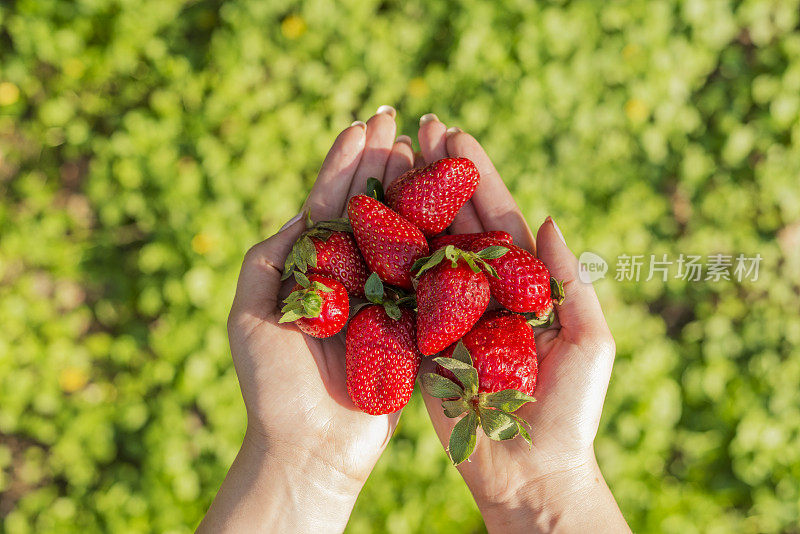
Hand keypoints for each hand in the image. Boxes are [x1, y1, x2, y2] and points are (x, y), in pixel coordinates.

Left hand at [199, 106, 416, 532]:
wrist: (311, 446)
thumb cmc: (273, 384)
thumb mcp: (251, 311)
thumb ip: (271, 257)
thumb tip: (305, 211)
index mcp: (311, 269)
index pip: (329, 204)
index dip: (345, 163)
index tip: (362, 125)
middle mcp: (351, 276)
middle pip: (371, 210)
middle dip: (384, 165)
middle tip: (402, 122)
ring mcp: (385, 298)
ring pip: (403, 234)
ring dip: (414, 191)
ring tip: (426, 148)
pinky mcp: (414, 325)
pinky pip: (430, 278)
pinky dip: (441, 241)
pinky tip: (452, 206)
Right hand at [415, 115, 628, 532]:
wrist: (531, 473)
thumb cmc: (569, 412)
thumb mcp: (589, 342)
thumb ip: (570, 282)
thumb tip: (548, 219)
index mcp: (523, 285)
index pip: (497, 219)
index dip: (478, 177)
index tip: (456, 135)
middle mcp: (482, 293)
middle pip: (455, 225)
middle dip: (437, 178)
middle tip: (416, 131)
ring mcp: (449, 316)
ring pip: (424, 252)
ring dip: (408, 207)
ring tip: (387, 164)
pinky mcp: (421, 345)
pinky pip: (402, 299)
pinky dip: (386, 262)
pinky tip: (367, 225)